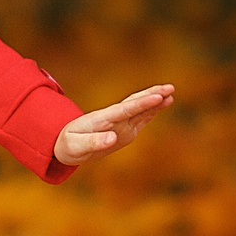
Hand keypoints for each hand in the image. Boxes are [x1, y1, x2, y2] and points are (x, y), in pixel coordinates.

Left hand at [53, 83, 174, 166]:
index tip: (157, 97)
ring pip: (139, 108)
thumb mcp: (76, 147)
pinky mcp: (124, 129)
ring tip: (171, 92)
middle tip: (170, 88)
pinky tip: (163, 103)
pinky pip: (140, 117)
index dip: (142, 103)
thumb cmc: (68, 145)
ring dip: (155, 100)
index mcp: (102, 120)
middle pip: (135, 103)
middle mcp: (113, 118)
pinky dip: (152, 110)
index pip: (125, 109)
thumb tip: (113, 139)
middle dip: (152, 96)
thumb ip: (94, 142)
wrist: (64, 143)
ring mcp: (119, 123)